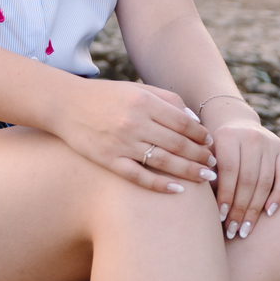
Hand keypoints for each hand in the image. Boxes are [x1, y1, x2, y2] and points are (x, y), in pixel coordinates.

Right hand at [55, 79, 216, 193]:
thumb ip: (166, 100)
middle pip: (177, 144)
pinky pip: (140, 176)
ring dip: (189, 171)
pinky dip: (161, 184)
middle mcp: (134, 122)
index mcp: (143, 102)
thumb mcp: (136, 90)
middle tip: (214, 165)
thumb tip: (193, 120)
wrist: (65, 105)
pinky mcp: (109, 160)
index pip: (182, 122)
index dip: (200, 135)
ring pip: (163, 162)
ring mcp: (121, 143)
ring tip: (206, 178)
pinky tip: (178, 190)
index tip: (211, 143)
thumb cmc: (106, 96)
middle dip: (200, 156)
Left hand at [206, 106, 279, 237]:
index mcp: (228, 135)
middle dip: (240, 208)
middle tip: (233, 231)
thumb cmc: (215, 147)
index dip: (226, 195)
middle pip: (248, 179)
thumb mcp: (207, 153)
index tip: (221, 217)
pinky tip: (269, 212)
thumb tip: (206, 206)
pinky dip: (278, 195)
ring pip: (265, 181)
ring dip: (255, 209)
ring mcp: (270, 143)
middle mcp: (252, 137)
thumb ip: (206, 173)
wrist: (237, 123)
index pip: (229, 170)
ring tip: (246, 229)